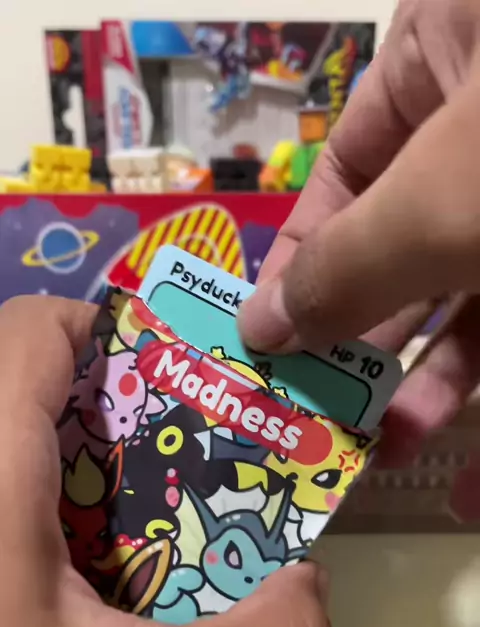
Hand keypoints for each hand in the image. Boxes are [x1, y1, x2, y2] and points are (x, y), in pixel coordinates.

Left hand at [0, 296, 329, 626]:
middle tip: (184, 475)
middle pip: (31, 398)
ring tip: (151, 544)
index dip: (109, 331)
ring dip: (95, 489)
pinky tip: (98, 601)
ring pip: (24, 468)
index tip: (179, 385)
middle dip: (120, 423)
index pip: (30, 333)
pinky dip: (61, 537)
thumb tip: (308, 586)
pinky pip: (13, 524)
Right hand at [239, 0, 479, 463]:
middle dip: (354, 331)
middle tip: (310, 407)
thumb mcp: (431, 206)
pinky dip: (469, 374)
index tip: (264, 340)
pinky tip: (433, 439)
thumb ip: (343, 269)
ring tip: (367, 441)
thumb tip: (258, 328)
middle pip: (397, 240)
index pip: (343, 171)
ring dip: (414, 371)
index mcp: (439, 53)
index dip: (298, 260)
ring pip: (458, 286)